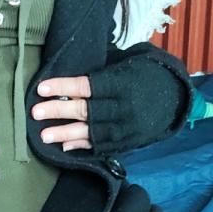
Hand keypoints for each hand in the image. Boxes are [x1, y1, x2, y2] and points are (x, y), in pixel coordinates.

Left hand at [35, 51, 193, 159]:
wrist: (176, 99)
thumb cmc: (143, 75)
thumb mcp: (128, 64)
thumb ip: (101, 71)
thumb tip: (70, 68)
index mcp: (123, 83)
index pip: (87, 85)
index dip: (63, 87)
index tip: (41, 88)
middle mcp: (125, 107)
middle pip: (87, 110)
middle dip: (59, 111)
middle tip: (36, 113)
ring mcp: (127, 127)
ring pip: (92, 132)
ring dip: (66, 134)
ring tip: (44, 136)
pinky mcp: (129, 141)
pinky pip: (103, 146)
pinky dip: (84, 146)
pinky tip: (66, 147)